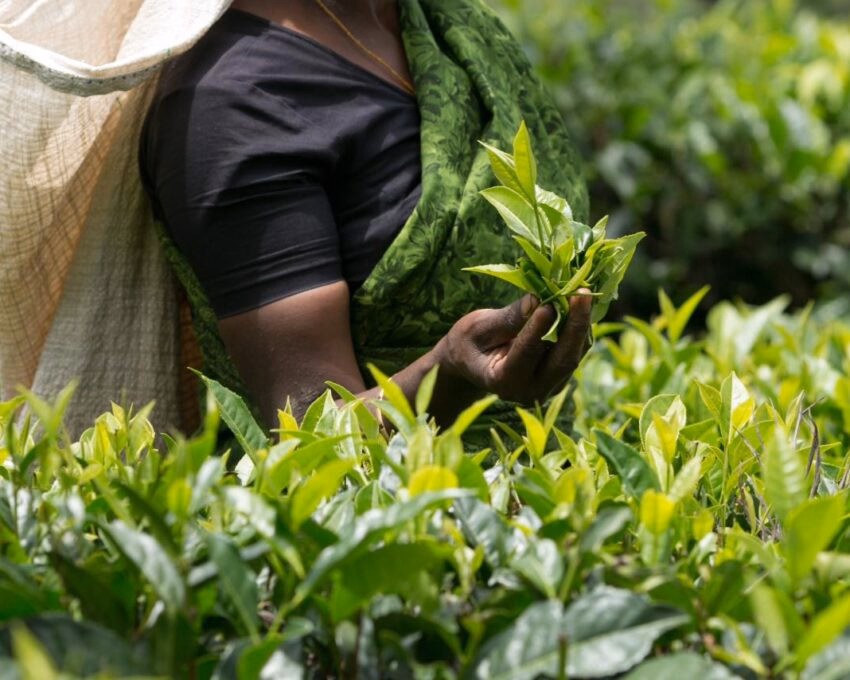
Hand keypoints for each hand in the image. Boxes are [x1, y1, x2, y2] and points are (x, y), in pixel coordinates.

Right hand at [435, 290, 591, 405]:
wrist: (471, 363)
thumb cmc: (468, 342)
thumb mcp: (479, 328)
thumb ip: (508, 319)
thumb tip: (537, 299)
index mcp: (503, 382)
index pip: (526, 353)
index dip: (538, 328)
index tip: (548, 303)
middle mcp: (529, 392)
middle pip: (562, 360)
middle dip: (576, 325)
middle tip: (582, 292)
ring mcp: (547, 388)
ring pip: (573, 355)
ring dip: (581, 323)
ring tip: (583, 291)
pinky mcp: (559, 378)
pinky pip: (575, 352)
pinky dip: (578, 328)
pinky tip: (579, 304)